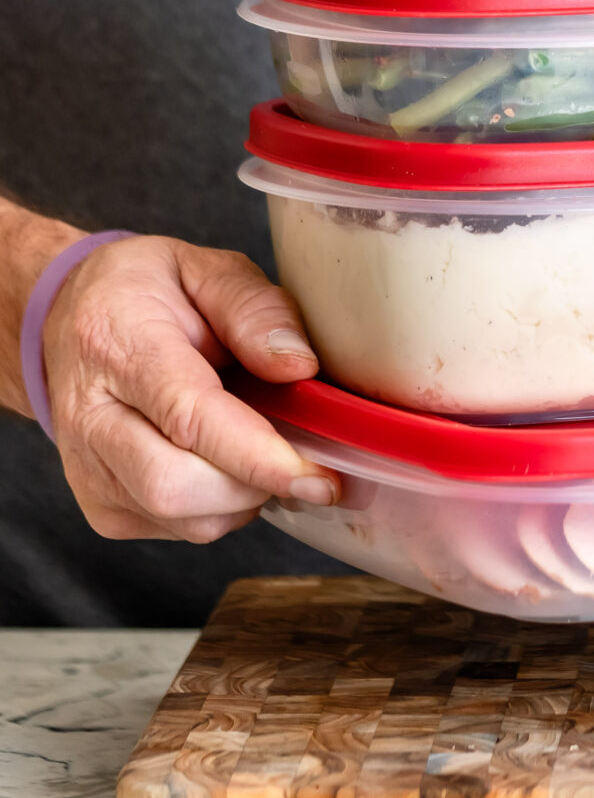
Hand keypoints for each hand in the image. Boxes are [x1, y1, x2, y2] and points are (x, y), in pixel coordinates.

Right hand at [39, 235, 340, 544]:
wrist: (70, 319)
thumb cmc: (144, 292)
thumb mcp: (206, 269)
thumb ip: (255, 309)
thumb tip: (299, 367)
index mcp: (117, 345)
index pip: (189, 417)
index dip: (258, 456)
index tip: (319, 476)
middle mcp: (91, 417)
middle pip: (175, 486)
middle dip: (256, 484)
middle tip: (302, 454)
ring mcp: (88, 470)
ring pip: (180, 518)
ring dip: (243, 498)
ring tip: (259, 446)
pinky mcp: (100, 506)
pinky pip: (176, 529)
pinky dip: (220, 508)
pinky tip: (226, 462)